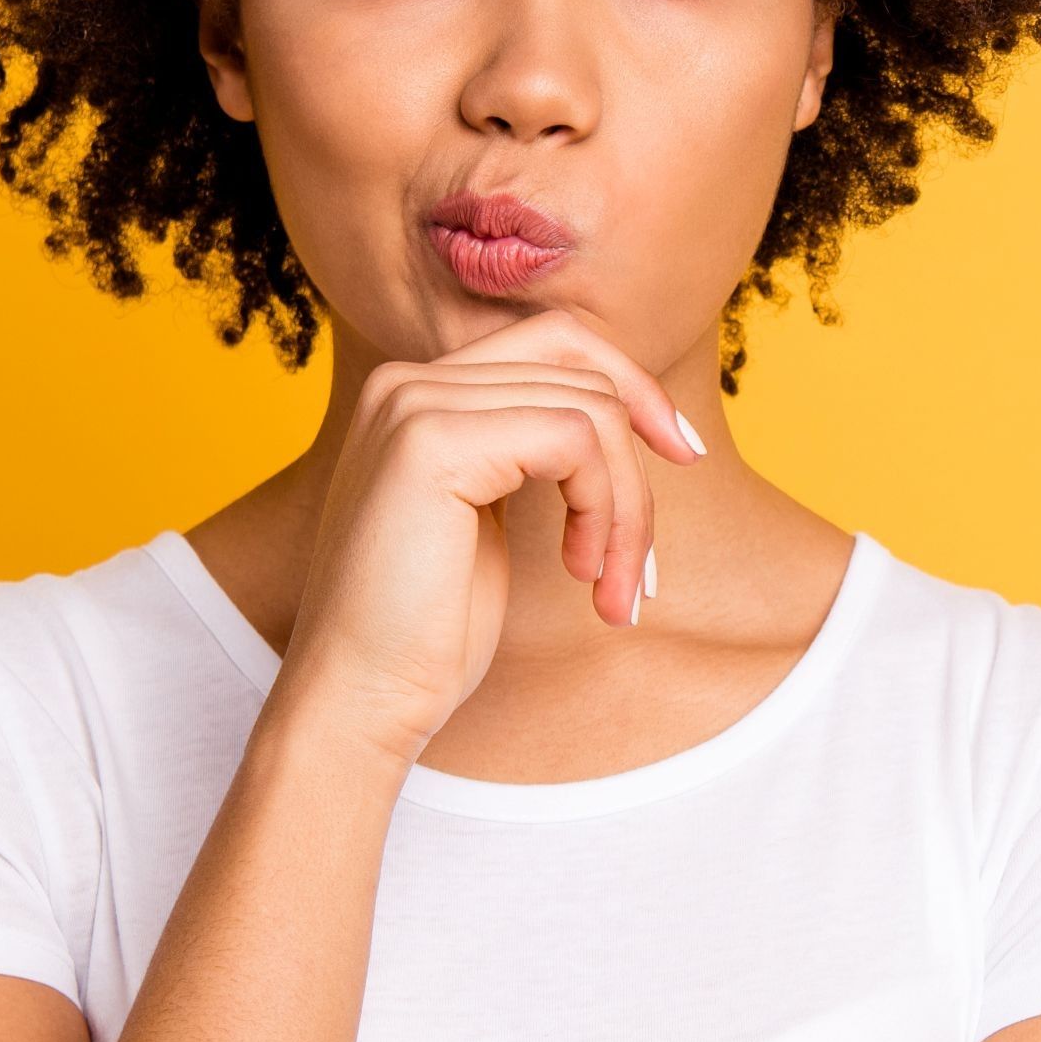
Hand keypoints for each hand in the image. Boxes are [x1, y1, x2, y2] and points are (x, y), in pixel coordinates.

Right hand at [276, 308, 704, 758]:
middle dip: (638, 469)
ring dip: (627, 508)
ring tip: (613, 588)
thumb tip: (629, 413)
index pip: (556, 341)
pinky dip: (604, 506)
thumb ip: (528, 451)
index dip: (633, 388)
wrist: (358, 700)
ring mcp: (414, 403)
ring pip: (591, 409)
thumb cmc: (426, 632)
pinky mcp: (432, 441)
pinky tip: (581, 574)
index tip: (682, 453)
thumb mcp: (487, 519)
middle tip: (643, 565)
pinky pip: (574, 438)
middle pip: (582, 370)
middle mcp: (408, 381)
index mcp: (418, 393)